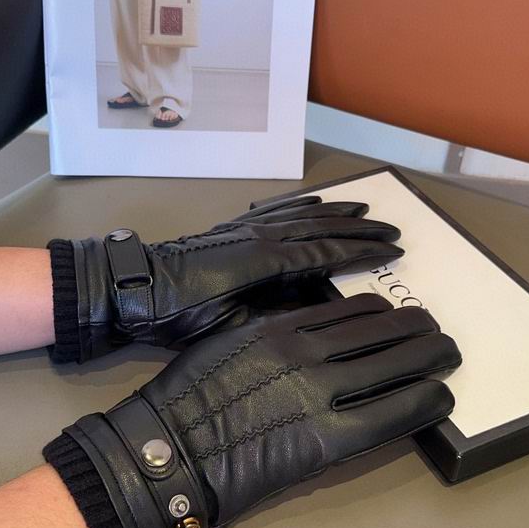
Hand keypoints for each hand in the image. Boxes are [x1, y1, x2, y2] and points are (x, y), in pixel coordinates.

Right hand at [48, 294, 460, 527]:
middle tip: (438, 332)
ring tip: (448, 355)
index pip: (352, 310)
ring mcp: (320, 392)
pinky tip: (441, 396)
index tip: (397, 316)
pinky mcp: (328, 438)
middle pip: (381, 330)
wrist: (168, 450)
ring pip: (393, 364)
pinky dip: (422, 402)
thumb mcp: (228, 342)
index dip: (383, 312)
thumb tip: (308, 331)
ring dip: (429, 357)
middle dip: (417, 329)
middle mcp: (308, 349)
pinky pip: (390, 414)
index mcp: (281, 325)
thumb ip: (271, 332)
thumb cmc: (188, 397)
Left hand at [49, 196, 404, 361]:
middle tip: (392, 229)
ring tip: (364, 207)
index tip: (392, 249)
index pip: (326, 254)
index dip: (362, 251)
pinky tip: (314, 202)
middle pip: (322, 227)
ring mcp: (246, 227)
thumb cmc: (180, 316)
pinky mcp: (232, 226)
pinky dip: (300, 204)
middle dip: (359, 228)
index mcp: (265, 262)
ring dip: (336, 211)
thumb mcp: (229, 326)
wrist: (136, 287)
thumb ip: (272, 313)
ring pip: (302, 213)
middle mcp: (261, 236)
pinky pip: (274, 209)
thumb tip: (312, 306)